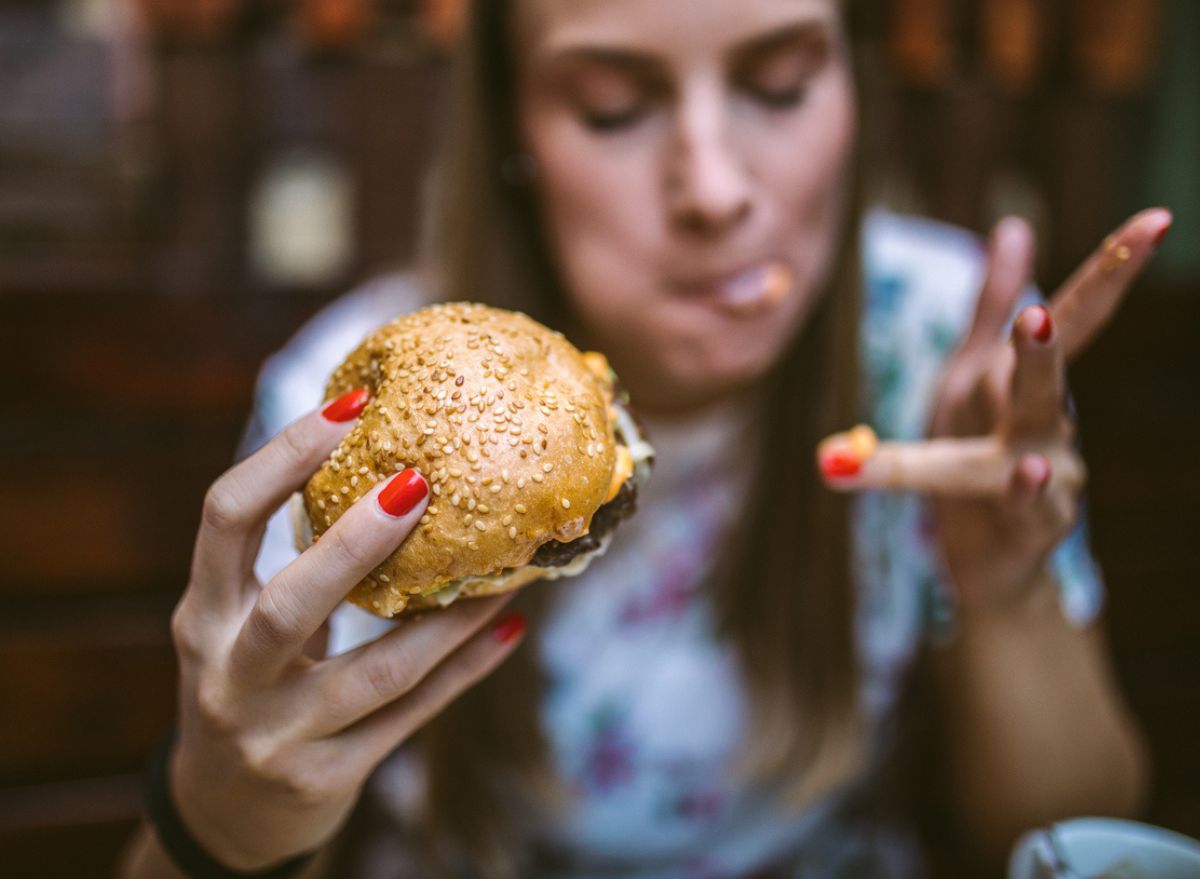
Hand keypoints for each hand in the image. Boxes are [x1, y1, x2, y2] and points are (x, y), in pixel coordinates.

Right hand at [168, 389, 525, 868]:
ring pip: (374, 673)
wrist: (224, 814)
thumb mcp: (242, 622)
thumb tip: (391, 463)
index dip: (282, 458)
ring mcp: (275, 735)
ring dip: (447, 620)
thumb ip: (291, 561)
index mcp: (204, 614)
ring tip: (504, 573)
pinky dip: (464, 672)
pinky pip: (409, 718)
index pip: (224, 519)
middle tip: (419, 482)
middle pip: (289, 604)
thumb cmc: (250, 683)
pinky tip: (509, 629)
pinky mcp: (325, 778)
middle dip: (354, 544)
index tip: (351, 406)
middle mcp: (228, 674)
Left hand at [819, 208, 1171, 613]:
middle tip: (1040, 309)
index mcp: (1024, 383)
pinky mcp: (1033, 528)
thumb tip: (1013, 227)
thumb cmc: (977, 459)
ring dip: (1033, 398)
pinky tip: (1030, 471)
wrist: (984, 559)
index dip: (1110, 271)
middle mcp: (1049, 424)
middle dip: (1054, 336)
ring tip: (1031, 359)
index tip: (1157, 220)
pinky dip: (1028, 492)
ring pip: (1039, 437)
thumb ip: (989, 304)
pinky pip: (1030, 509)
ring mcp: (1051, 476)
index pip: (1072, 320)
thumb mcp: (971, 377)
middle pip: (1050, 374)